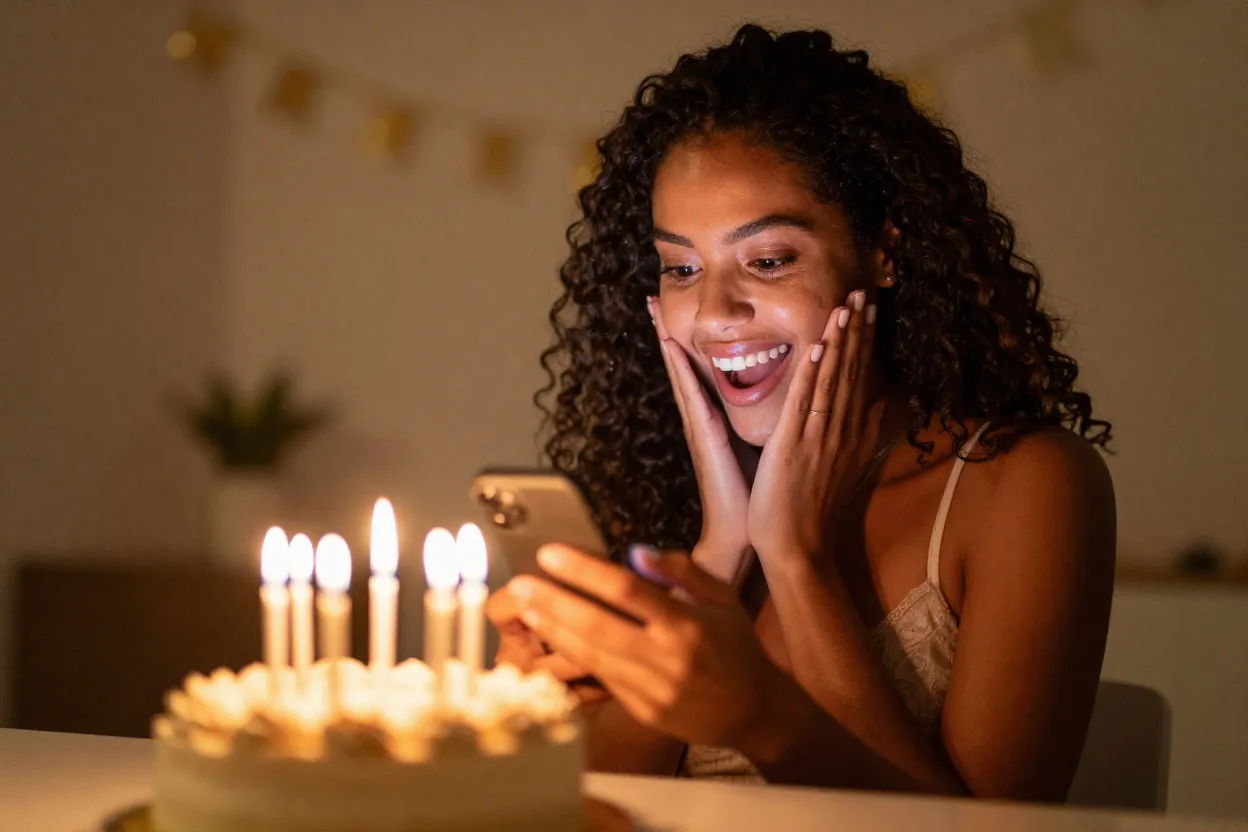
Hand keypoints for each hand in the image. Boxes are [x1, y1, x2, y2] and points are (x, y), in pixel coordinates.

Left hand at [510, 542, 784, 750]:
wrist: (754, 711)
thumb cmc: (736, 647)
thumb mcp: (723, 597)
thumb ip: (682, 571)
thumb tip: (635, 551)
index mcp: (688, 624)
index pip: (627, 591)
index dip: (584, 571)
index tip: (551, 553)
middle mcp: (668, 658)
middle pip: (599, 625)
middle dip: (555, 602)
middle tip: (520, 582)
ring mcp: (653, 689)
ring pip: (593, 656)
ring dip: (555, 631)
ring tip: (526, 609)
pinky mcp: (643, 711)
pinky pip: (601, 680)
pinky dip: (572, 660)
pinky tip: (550, 642)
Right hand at [649, 296, 753, 584]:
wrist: (742, 534)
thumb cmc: (753, 495)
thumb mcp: (758, 448)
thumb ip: (758, 424)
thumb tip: (778, 401)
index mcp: (715, 418)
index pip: (699, 369)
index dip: (687, 338)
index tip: (678, 306)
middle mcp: (702, 417)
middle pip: (681, 363)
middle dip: (667, 329)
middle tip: (651, 294)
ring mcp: (698, 425)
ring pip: (681, 372)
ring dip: (667, 338)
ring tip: (654, 308)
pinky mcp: (705, 436)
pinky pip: (692, 395)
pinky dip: (681, 369)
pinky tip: (672, 347)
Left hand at [748, 290, 877, 564]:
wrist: (796, 547)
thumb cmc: (812, 509)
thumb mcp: (845, 464)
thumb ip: (862, 432)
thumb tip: (882, 404)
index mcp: (849, 434)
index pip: (860, 378)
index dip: (864, 341)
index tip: (869, 307)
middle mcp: (839, 431)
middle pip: (852, 372)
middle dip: (858, 330)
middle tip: (863, 291)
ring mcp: (818, 437)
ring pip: (833, 381)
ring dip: (840, 342)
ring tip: (846, 305)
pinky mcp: (793, 446)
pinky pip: (805, 404)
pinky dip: (812, 375)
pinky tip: (818, 348)